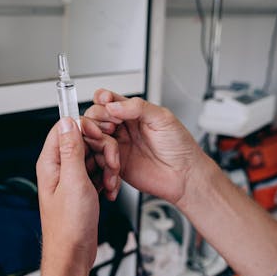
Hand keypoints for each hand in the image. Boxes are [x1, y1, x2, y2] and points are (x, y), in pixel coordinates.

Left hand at [36, 117, 118, 275]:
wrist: (74, 253)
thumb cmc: (69, 225)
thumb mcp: (73, 182)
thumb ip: (71, 150)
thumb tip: (67, 122)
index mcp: (52, 162)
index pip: (64, 128)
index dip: (85, 127)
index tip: (101, 134)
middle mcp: (60, 168)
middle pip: (84, 141)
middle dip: (102, 151)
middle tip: (110, 166)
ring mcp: (71, 178)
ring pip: (94, 157)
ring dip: (107, 167)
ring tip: (110, 183)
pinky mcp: (82, 187)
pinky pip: (98, 172)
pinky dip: (107, 178)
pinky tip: (109, 190)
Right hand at [84, 89, 204, 203]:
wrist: (184, 176)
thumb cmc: (180, 147)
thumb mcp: (162, 118)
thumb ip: (136, 107)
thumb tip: (112, 105)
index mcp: (133, 112)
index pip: (107, 99)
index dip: (102, 100)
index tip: (107, 104)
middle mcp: (122, 127)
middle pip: (95, 116)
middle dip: (98, 120)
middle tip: (112, 128)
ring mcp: (117, 145)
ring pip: (92, 137)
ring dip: (97, 140)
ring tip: (111, 147)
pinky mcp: (114, 164)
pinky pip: (97, 158)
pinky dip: (100, 160)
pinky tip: (113, 162)